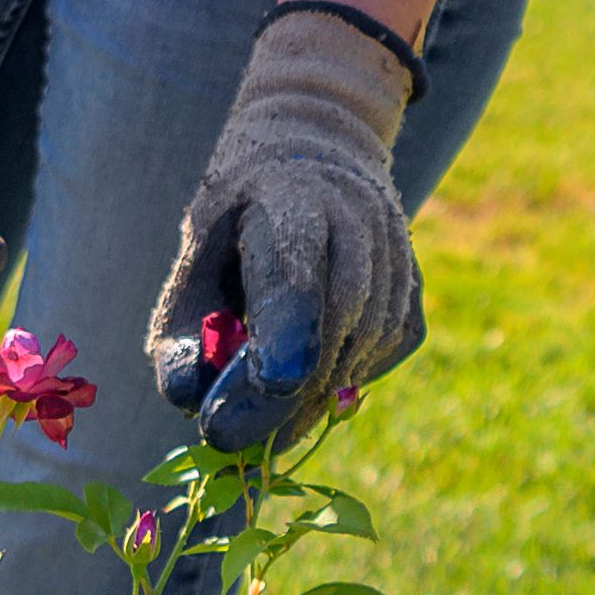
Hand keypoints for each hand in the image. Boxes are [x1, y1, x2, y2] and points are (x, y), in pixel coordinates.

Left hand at [151, 9, 420, 449]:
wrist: (317, 154)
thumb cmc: (239, 215)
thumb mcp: (193, 253)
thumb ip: (181, 328)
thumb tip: (185, 401)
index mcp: (293, 202)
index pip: (295, 282)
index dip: (277, 348)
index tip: (233, 410)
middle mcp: (360, 222)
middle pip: (330, 333)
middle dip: (279, 400)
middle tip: (234, 440)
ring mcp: (397, 257)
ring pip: (358, 355)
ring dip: (307, 398)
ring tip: (266, 414)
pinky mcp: (413, 293)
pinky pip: (380, 356)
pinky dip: (339, 378)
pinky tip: (307, 371)